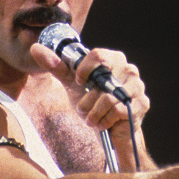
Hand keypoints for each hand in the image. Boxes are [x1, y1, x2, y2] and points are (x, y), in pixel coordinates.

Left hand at [30, 42, 149, 135]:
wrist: (109, 130)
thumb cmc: (93, 102)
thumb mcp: (72, 84)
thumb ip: (56, 66)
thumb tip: (36, 48)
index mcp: (114, 59)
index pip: (98, 54)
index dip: (84, 70)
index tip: (78, 83)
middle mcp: (129, 69)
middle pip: (103, 76)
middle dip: (87, 97)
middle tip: (84, 106)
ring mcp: (138, 87)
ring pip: (108, 97)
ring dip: (93, 112)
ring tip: (91, 117)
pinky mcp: (142, 104)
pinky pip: (117, 110)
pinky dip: (103, 120)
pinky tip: (103, 123)